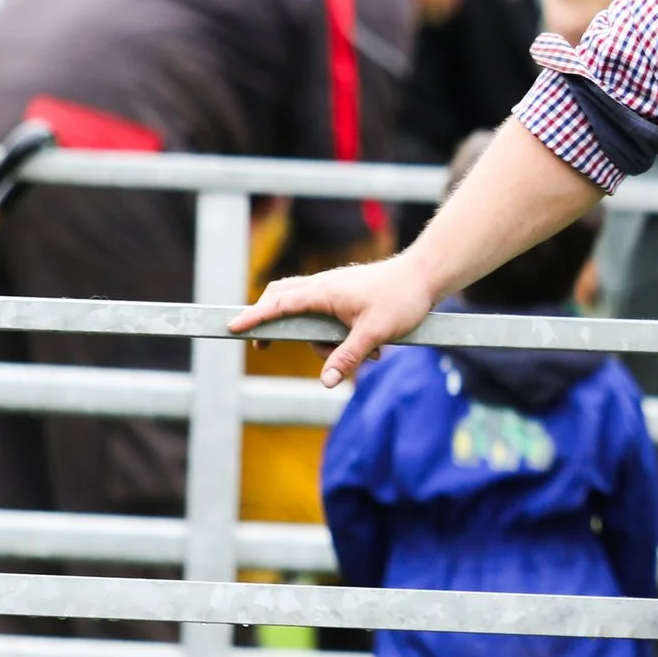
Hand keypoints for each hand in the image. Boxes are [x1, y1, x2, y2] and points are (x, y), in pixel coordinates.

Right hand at [229, 255, 437, 388]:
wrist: (426, 275)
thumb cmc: (401, 299)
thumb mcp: (374, 333)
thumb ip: (347, 357)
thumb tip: (326, 381)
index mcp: (324, 291)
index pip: (279, 303)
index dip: (254, 316)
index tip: (231, 327)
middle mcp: (323, 285)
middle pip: (280, 298)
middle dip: (270, 321)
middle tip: (262, 345)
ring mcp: (333, 287)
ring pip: (304, 308)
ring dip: (323, 338)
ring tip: (368, 355)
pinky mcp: (345, 293)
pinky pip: (325, 312)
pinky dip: (336, 332)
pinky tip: (372, 349)